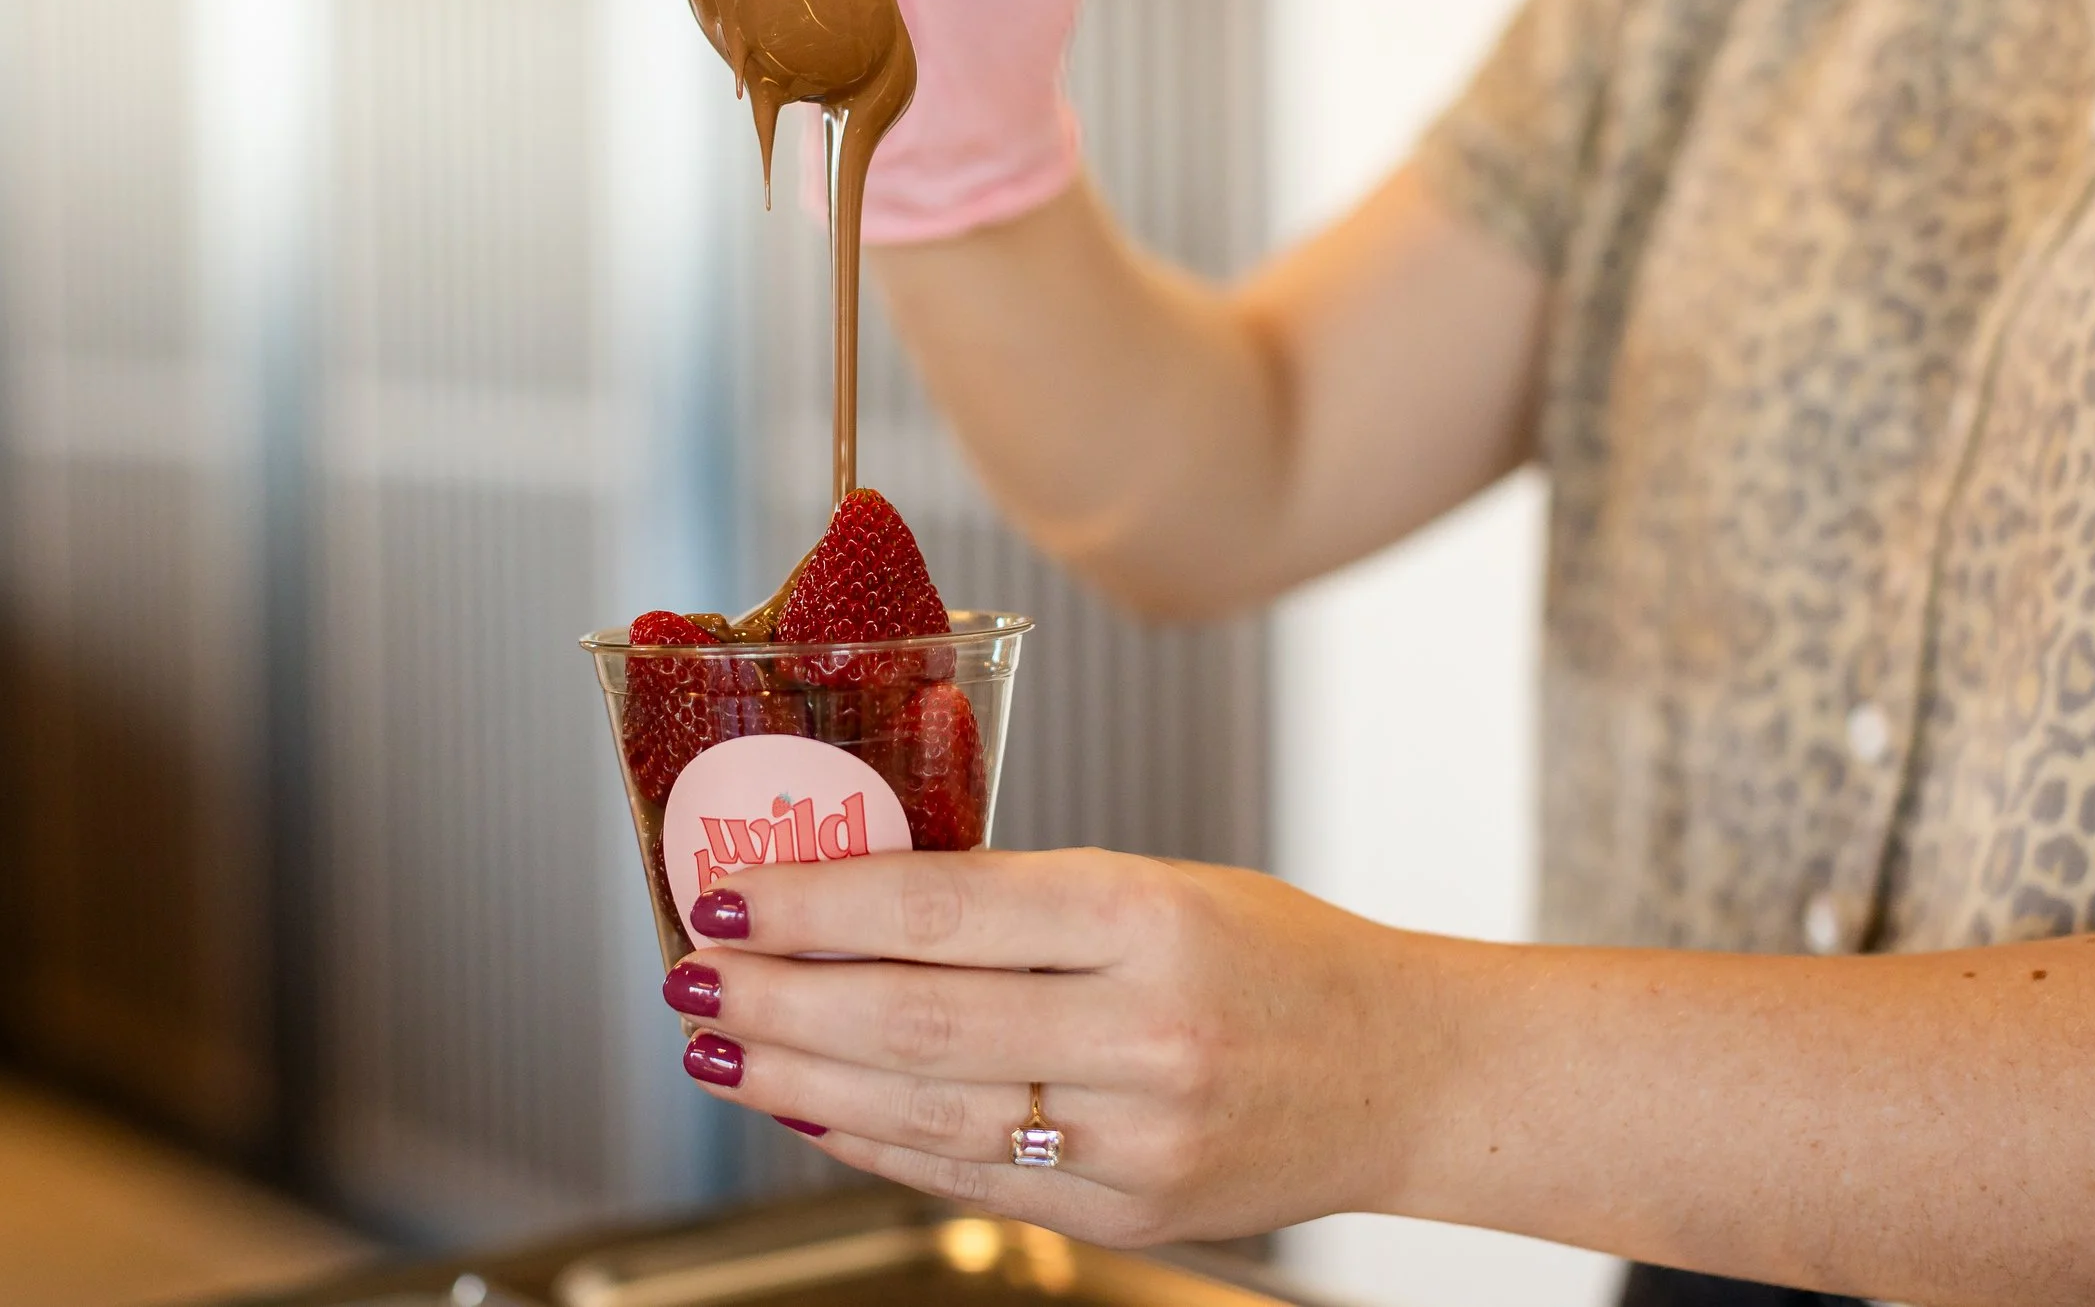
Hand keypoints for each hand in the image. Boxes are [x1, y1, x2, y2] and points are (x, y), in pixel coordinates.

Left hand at [659, 848, 1432, 1245]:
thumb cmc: (1278, 956)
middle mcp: (1144, 1029)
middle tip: (690, 975)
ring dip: (798, 1078)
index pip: (942, 909)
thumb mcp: (1160, 881)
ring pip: (924, 1110)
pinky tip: (806, 1107)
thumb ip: (1019, 898)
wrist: (1404, 1074)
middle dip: (778, 996)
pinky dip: (873, 1142)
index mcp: (1151, 913)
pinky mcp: (1130, 1213)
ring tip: (721, 1044)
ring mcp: (1138, 1138)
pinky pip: (969, 1178)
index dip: (815, 905)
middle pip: (912, 1017)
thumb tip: (851, 902)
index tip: (728, 893)